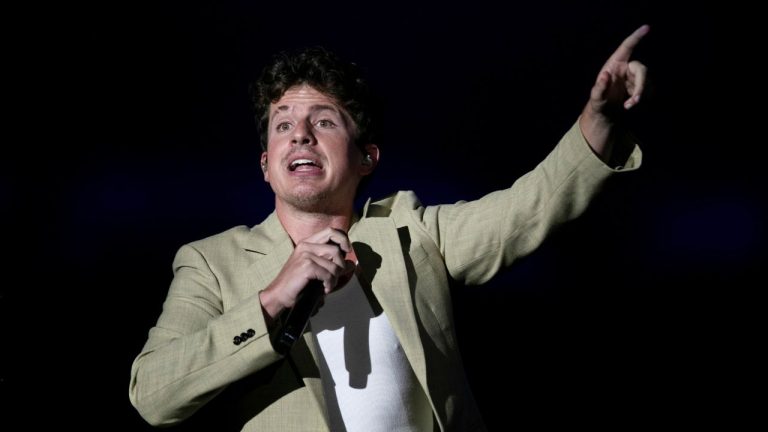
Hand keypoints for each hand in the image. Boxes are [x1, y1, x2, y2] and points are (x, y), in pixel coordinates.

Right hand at [259, 228, 355, 320]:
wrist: (278, 294)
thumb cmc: (297, 283)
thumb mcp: (315, 269)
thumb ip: (331, 263)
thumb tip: (352, 263)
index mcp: (307, 242)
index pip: (331, 231)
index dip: (343, 239)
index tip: (347, 250)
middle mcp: (306, 246)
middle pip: (335, 249)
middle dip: (341, 265)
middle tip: (336, 276)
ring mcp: (305, 255)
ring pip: (334, 264)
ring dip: (335, 278)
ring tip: (328, 285)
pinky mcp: (306, 266)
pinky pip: (328, 274)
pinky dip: (330, 284)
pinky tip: (324, 289)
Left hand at [580, 24, 649, 158]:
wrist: (605, 113)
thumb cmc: (598, 102)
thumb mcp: (596, 98)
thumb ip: (599, 88)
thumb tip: (605, 75)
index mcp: (615, 64)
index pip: (627, 47)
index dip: (636, 37)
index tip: (646, 27)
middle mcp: (627, 67)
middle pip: (642, 70)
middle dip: (641, 86)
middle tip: (634, 102)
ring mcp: (635, 76)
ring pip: (647, 81)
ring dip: (641, 95)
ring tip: (628, 106)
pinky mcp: (640, 85)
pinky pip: (649, 89)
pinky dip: (643, 98)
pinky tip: (631, 104)